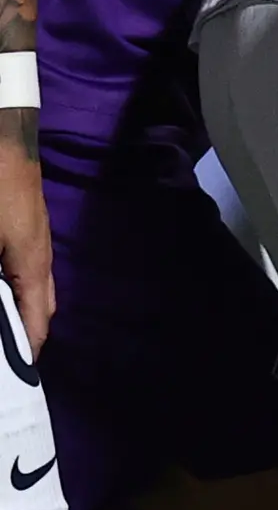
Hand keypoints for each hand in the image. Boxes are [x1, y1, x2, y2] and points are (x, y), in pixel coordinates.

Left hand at [0, 138, 49, 360]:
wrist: (1, 137)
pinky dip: (15, 290)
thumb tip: (0, 306)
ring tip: (8, 327)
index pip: (35, 319)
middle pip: (40, 307)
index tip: (19, 373)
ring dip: (22, 311)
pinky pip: (25, 272)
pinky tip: (3, 290)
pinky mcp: (23, 230)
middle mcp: (39, 258)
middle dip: (27, 333)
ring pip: (33, 288)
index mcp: (31, 264)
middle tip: (13, 356)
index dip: (26, 348)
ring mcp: (33, 242)